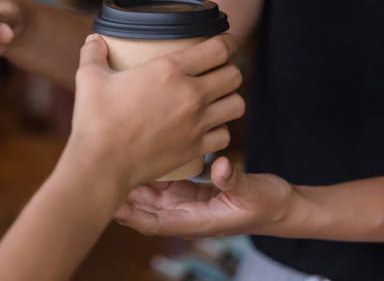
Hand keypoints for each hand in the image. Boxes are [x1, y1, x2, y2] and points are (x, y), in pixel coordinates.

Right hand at [59, 34, 244, 192]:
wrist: (101, 164)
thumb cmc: (95, 120)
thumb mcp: (89, 78)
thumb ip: (93, 54)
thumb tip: (94, 39)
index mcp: (169, 70)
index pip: (219, 49)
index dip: (227, 42)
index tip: (224, 42)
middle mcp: (190, 94)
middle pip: (234, 75)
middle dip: (228, 69)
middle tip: (216, 71)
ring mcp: (196, 124)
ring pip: (237, 105)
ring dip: (229, 99)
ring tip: (217, 99)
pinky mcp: (195, 148)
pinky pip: (225, 135)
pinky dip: (220, 130)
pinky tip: (208, 128)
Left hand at [114, 156, 294, 237]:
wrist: (282, 206)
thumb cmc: (269, 204)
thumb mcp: (254, 193)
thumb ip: (235, 181)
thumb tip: (219, 167)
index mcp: (196, 221)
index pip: (155, 223)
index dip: (131, 216)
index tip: (111, 205)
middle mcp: (186, 214)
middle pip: (146, 210)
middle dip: (123, 199)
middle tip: (100, 178)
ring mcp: (187, 203)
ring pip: (151, 198)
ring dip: (132, 187)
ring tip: (110, 167)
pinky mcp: (192, 192)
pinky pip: (164, 186)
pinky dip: (150, 176)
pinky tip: (137, 160)